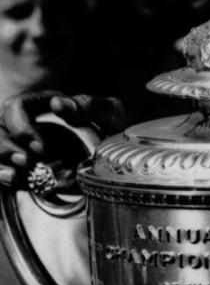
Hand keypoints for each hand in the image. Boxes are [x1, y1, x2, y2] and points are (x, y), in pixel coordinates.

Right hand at [0, 92, 125, 186]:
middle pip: (0, 127)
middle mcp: (27, 122)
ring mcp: (22, 144)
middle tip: (26, 162)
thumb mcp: (110, 112)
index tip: (39, 148)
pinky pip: (3, 166)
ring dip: (1, 160)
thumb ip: (88, 105)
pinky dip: (4, 173)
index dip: (21, 125)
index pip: (17, 106)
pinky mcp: (23, 164)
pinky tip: (15, 180)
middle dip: (6, 146)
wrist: (122, 156)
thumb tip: (57, 104)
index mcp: (44, 104)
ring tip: (16, 175)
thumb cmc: (115, 127)